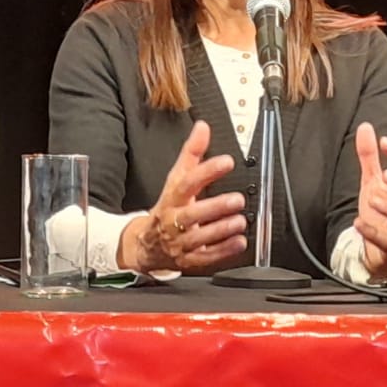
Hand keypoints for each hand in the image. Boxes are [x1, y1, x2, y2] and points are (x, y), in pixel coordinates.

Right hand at [119, 120, 248, 272]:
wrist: (146, 244)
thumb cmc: (167, 208)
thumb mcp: (175, 179)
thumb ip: (191, 154)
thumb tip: (203, 128)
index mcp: (172, 198)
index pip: (187, 182)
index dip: (207, 171)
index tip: (226, 162)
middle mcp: (175, 221)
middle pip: (193, 214)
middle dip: (216, 207)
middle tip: (237, 199)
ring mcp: (181, 242)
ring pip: (201, 238)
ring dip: (222, 230)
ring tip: (240, 221)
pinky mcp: (189, 259)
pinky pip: (206, 258)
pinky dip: (224, 251)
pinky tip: (239, 243)